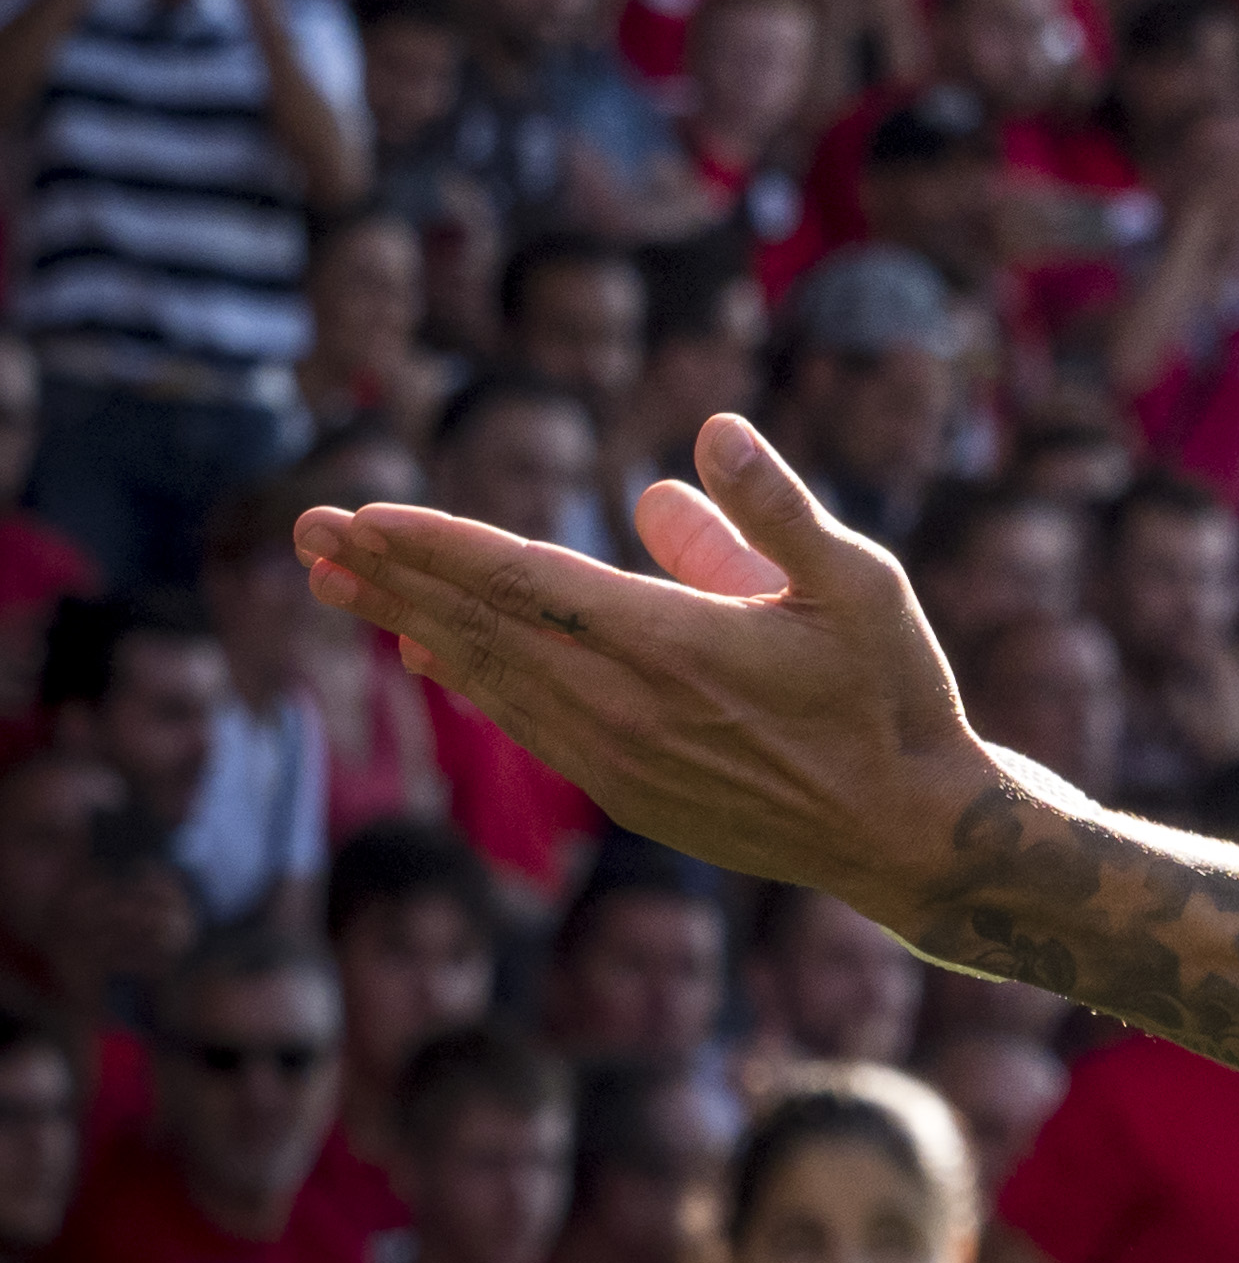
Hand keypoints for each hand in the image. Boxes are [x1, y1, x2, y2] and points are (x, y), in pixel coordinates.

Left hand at [294, 413, 1011, 926]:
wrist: (906, 831)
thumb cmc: (894, 694)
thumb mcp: (862, 582)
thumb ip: (777, 510)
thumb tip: (707, 431)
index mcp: (677, 646)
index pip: (527, 584)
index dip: (441, 546)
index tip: (365, 514)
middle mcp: (627, 707)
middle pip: (482, 629)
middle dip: (390, 575)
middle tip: (308, 530)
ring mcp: (618, 757)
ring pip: (490, 678)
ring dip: (410, 623)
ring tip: (339, 583)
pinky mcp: (626, 789)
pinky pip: (523, 721)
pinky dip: (467, 679)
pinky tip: (428, 654)